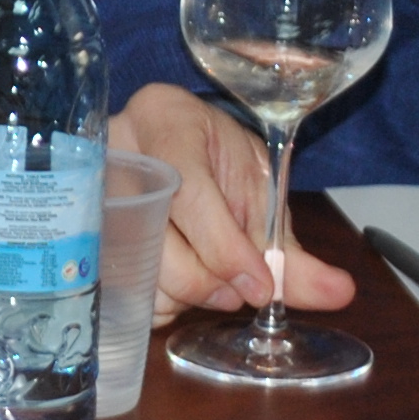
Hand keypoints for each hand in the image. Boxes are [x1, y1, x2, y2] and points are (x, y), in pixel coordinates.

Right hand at [109, 80, 356, 316]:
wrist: (172, 149)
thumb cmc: (216, 164)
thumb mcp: (260, 194)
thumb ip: (291, 251)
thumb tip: (339, 294)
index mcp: (164, 118)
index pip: (188, 191)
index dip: (225, 247)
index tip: (257, 286)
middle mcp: (114, 149)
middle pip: (154, 236)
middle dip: (207, 280)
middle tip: (237, 289)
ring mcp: (86, 192)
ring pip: (132, 268)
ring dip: (183, 295)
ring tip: (209, 279)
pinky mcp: (79, 236)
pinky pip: (118, 288)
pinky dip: (157, 302)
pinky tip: (176, 284)